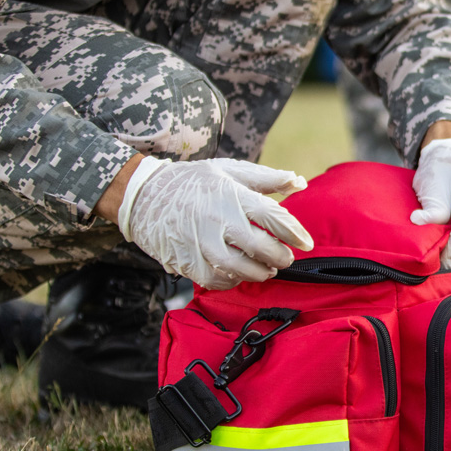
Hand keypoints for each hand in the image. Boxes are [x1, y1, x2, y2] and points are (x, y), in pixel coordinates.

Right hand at [117, 156, 314, 289]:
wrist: (143, 195)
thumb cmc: (192, 181)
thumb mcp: (230, 170)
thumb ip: (267, 178)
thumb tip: (299, 182)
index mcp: (232, 195)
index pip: (273, 217)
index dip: (295, 233)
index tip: (307, 243)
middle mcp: (217, 220)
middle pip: (260, 247)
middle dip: (280, 257)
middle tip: (286, 258)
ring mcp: (201, 243)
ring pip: (240, 268)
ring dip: (259, 272)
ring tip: (267, 269)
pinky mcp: (187, 261)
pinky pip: (217, 280)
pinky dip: (233, 280)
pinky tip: (240, 274)